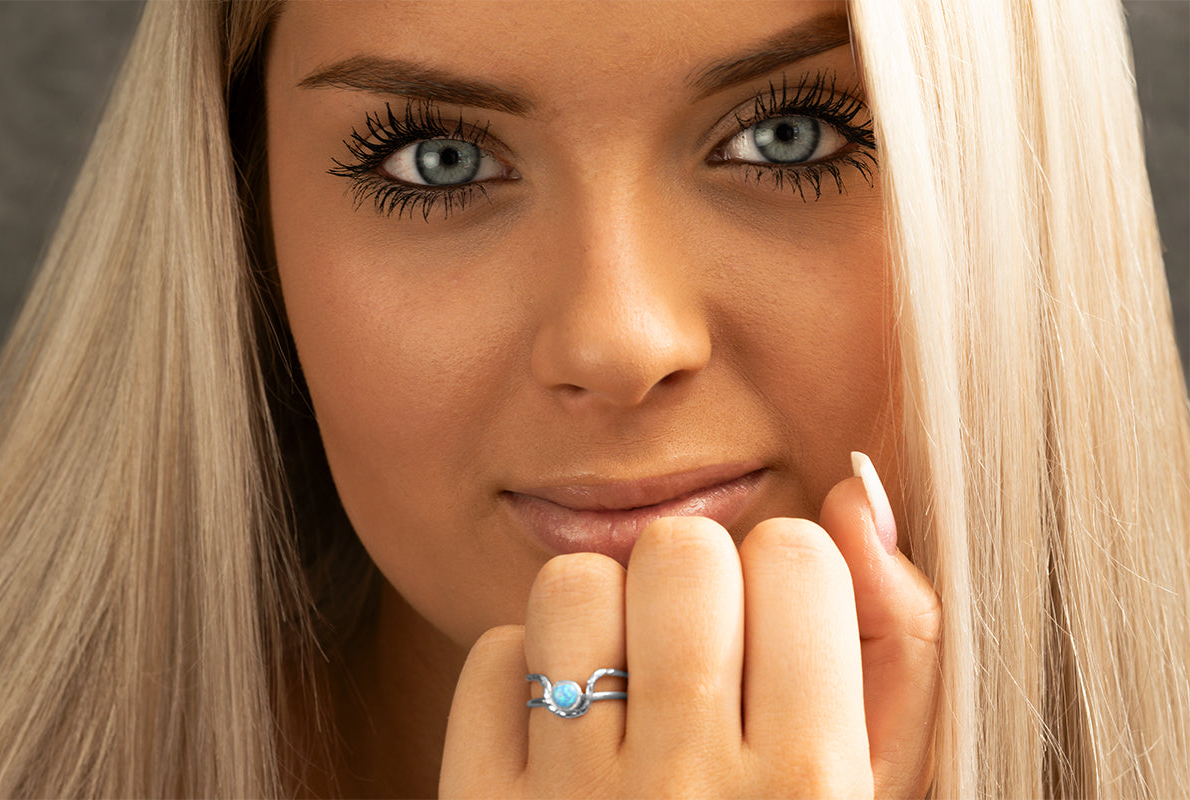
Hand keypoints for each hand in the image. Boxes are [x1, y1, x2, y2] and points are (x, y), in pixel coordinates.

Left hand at [440, 457, 940, 797]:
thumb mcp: (887, 796)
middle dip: (700, 584)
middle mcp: (688, 791)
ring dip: (607, 613)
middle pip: (681, 551)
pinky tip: (565, 724)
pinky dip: (525, 671)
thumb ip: (900, 649)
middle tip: (705, 657)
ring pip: (574, 585)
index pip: (797, 554)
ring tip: (632, 681)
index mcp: (813, 790)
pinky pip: (492, 657)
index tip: (781, 636)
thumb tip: (857, 491)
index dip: (790, 582)